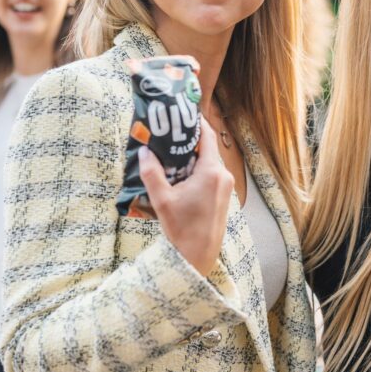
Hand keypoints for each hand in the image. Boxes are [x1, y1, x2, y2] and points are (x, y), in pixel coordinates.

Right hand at [139, 121, 233, 275]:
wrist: (197, 256)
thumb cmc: (181, 228)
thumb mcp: (161, 199)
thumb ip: (151, 172)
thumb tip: (144, 151)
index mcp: (211, 172)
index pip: (207, 136)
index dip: (195, 122)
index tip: (181, 114)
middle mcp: (223, 176)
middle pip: (207, 148)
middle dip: (189, 141)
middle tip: (169, 134)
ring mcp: (226, 187)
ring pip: (209, 162)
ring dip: (192, 157)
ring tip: (171, 154)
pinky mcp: (224, 196)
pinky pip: (212, 175)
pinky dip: (198, 170)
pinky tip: (181, 174)